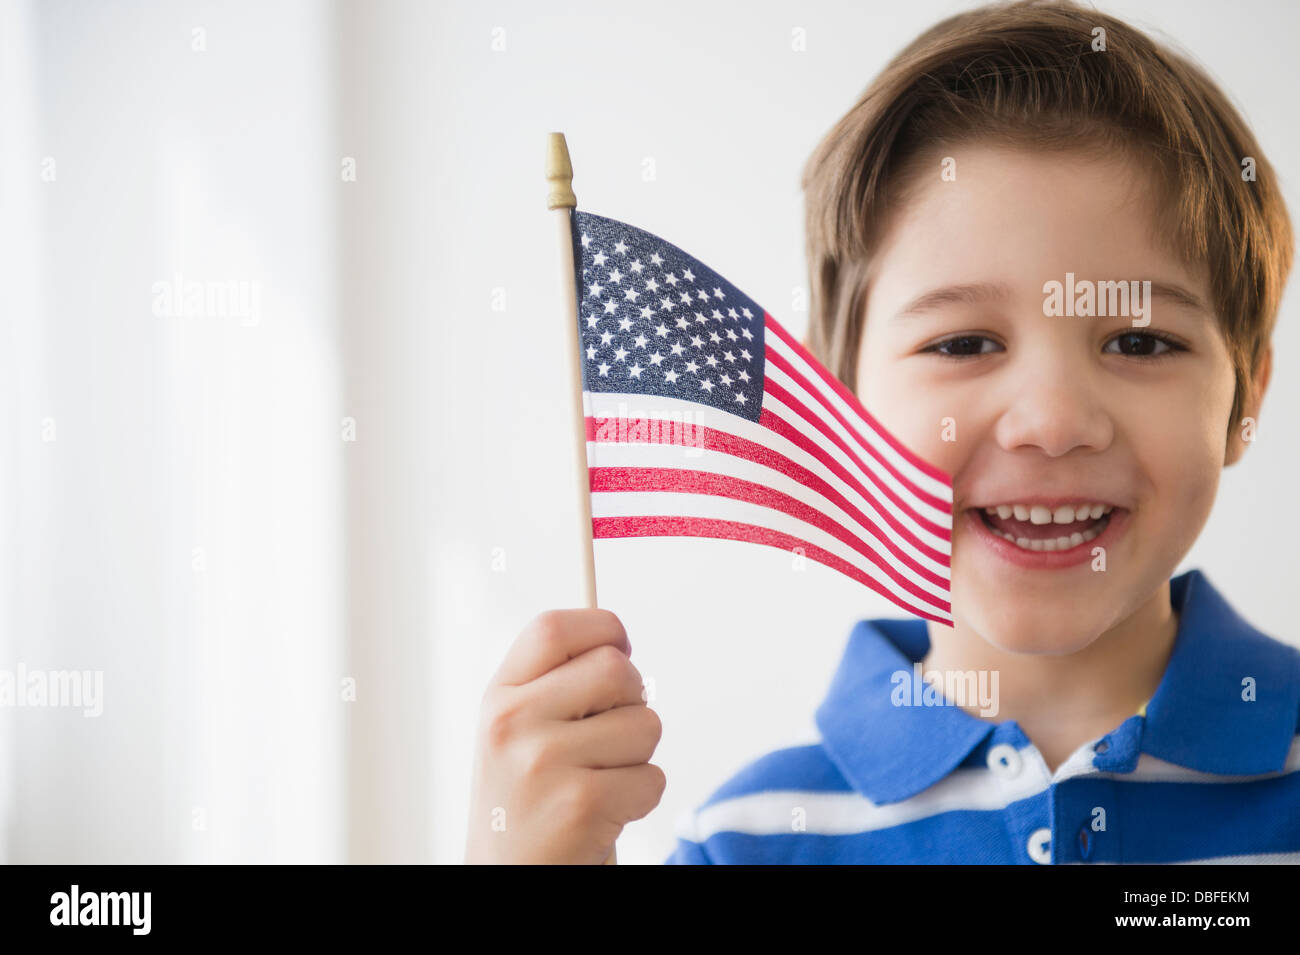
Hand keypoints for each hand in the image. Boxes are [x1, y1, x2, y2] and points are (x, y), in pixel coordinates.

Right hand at [465, 609, 665, 863]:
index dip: (601, 628)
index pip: (554, 628)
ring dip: (639, 755)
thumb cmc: (523, 801)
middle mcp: (514, 723)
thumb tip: (619, 648)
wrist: (507, 875)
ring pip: (645, 724)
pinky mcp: (582, 804)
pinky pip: (652, 778)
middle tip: (613, 733)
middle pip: (615, 669)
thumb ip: (553, 684)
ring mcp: (545, 762)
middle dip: (633, 699)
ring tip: (602, 777)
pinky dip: (641, 796)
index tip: (620, 649)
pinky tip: (605, 811)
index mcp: (498, 697)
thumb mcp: (513, 732)